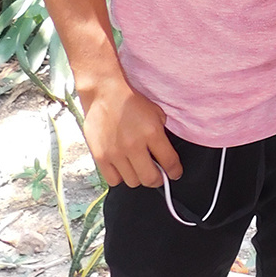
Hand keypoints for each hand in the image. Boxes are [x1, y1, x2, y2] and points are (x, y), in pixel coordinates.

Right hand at [78, 72, 182, 188]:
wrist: (105, 94)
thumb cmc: (131, 102)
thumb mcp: (156, 113)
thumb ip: (161, 135)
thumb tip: (164, 155)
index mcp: (152, 133)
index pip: (169, 162)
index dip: (175, 172)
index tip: (175, 173)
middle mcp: (134, 145)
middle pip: (150, 179)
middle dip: (158, 179)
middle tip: (157, 175)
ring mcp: (116, 153)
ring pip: (132, 182)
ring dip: (138, 177)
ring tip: (138, 168)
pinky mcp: (100, 157)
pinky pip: (113, 180)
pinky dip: (120, 177)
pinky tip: (122, 167)